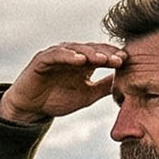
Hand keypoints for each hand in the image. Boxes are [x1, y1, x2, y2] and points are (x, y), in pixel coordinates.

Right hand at [0, 42, 124, 123]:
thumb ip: (104, 87)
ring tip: (102, 59)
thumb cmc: (57, 100)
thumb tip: (127, 82)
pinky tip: (79, 59)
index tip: (127, 62)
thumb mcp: (87, 95)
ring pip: (77, 49)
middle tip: (119, 59)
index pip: (102, 54)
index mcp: (84, 62)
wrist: (30, 109)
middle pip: (92, 49)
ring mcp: (57, 54)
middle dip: (106, 53)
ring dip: (90, 53)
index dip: (114, 57)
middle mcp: (72, 54)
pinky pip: (56, 54)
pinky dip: (68, 55)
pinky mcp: (43, 59)